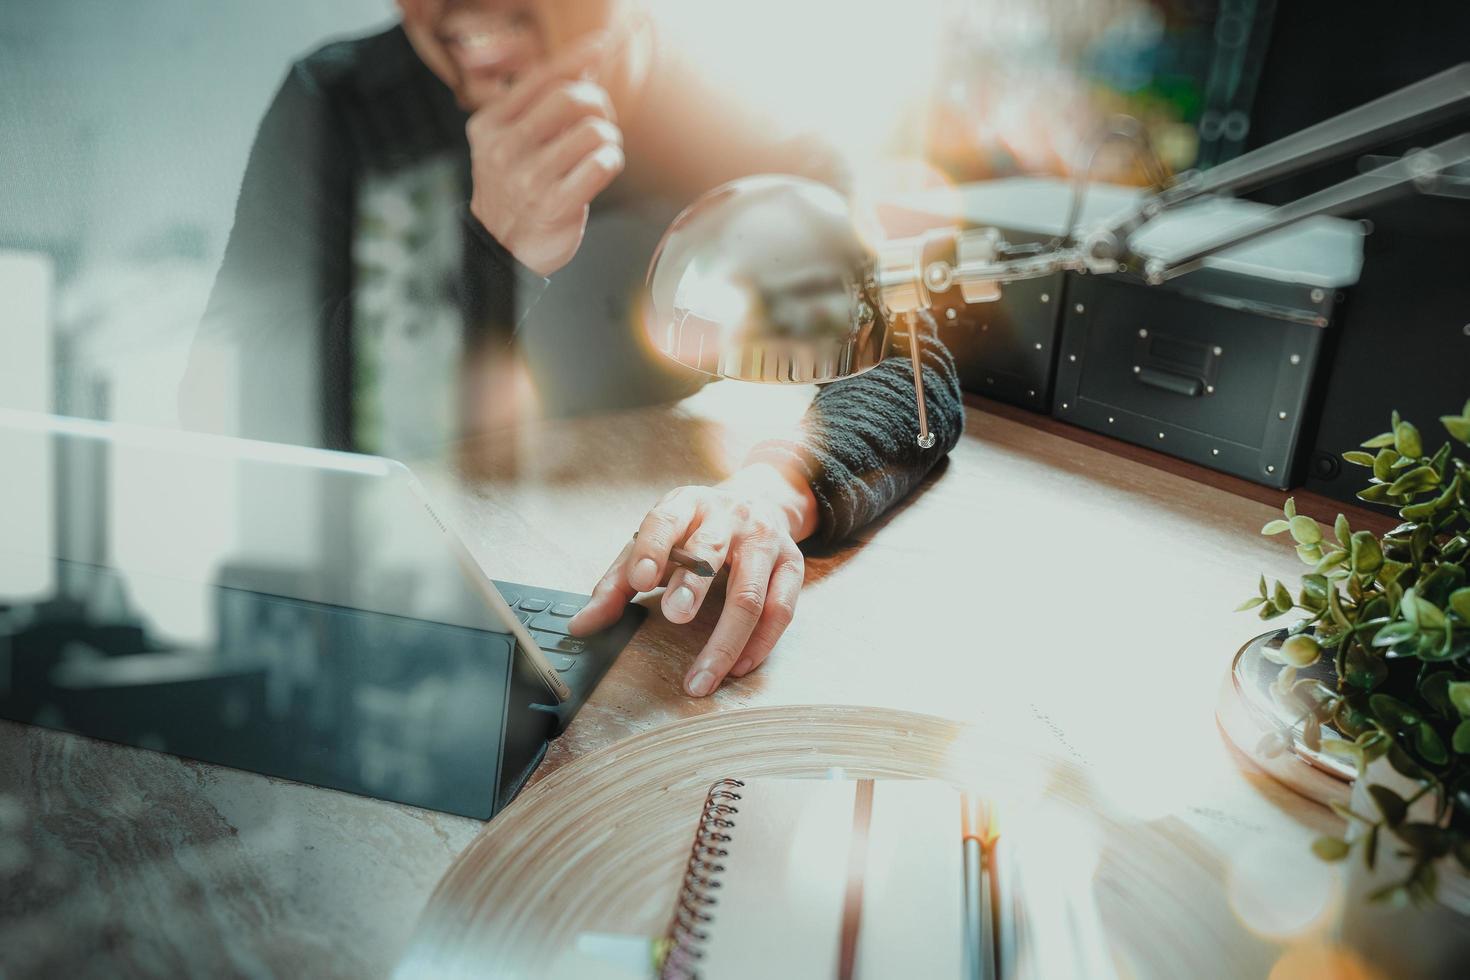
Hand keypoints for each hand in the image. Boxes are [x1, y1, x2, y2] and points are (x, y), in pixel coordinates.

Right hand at [466, 33, 624, 276]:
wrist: (502, 246)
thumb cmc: (515, 189)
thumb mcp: (513, 141)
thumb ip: (541, 105)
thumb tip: (584, 64)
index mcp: (491, 125)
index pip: (540, 78)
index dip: (576, 57)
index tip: (601, 46)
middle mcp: (505, 149)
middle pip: (570, 98)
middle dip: (598, 104)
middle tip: (599, 121)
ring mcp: (528, 179)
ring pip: (593, 132)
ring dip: (608, 138)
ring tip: (599, 151)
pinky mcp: (553, 205)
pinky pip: (601, 165)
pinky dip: (611, 161)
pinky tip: (601, 169)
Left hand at [569, 464, 818, 696]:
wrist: (760, 500)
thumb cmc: (696, 530)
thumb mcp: (655, 543)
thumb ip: (618, 583)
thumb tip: (581, 626)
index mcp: (687, 505)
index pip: (665, 522)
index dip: (652, 550)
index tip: (639, 582)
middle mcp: (729, 517)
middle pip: (711, 552)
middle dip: (694, 586)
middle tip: (675, 617)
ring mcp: (765, 541)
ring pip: (750, 592)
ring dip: (726, 638)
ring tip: (702, 677)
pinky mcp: (792, 565)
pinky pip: (780, 610)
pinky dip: (760, 644)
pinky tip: (737, 667)